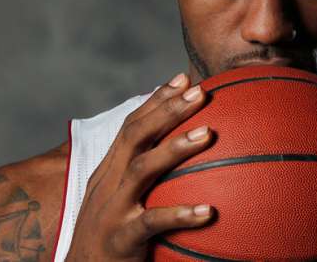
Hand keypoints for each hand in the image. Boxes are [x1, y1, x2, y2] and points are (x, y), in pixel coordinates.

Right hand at [65, 73, 213, 260]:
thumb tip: (180, 154)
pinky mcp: (119, 239)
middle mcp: (108, 183)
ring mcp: (112, 210)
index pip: (132, 126)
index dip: (156, 100)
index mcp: (109, 170)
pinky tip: (208, 211)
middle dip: (168, 110)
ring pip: (141, 170)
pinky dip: (179, 214)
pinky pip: (151, 223)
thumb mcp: (120, 199)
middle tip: (200, 93)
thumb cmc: (109, 235)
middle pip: (136, 136)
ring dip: (174, 149)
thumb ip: (143, 175)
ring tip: (208, 135)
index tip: (183, 78)